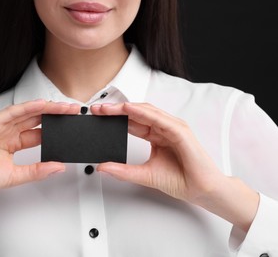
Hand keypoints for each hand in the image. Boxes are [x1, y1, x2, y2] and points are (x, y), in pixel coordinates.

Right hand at [0, 100, 79, 219]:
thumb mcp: (16, 175)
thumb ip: (37, 170)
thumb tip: (58, 166)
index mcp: (14, 143)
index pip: (40, 133)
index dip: (56, 129)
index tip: (72, 128)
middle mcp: (9, 132)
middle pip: (37, 120)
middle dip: (56, 115)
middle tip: (74, 112)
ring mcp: (1, 126)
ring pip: (28, 113)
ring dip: (47, 108)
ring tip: (65, 107)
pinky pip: (12, 112)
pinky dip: (28, 107)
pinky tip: (43, 104)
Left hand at [91, 102, 258, 230]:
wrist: (201, 190)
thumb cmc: (180, 180)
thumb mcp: (144, 174)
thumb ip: (123, 170)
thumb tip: (102, 167)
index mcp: (156, 136)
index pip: (132, 123)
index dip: (114, 119)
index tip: (97, 117)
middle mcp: (163, 129)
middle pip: (136, 114)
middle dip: (116, 110)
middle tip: (97, 110)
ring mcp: (172, 128)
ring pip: (146, 112)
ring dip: (125, 108)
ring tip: (107, 108)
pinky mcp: (180, 131)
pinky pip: (159, 119)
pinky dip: (143, 113)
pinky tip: (128, 109)